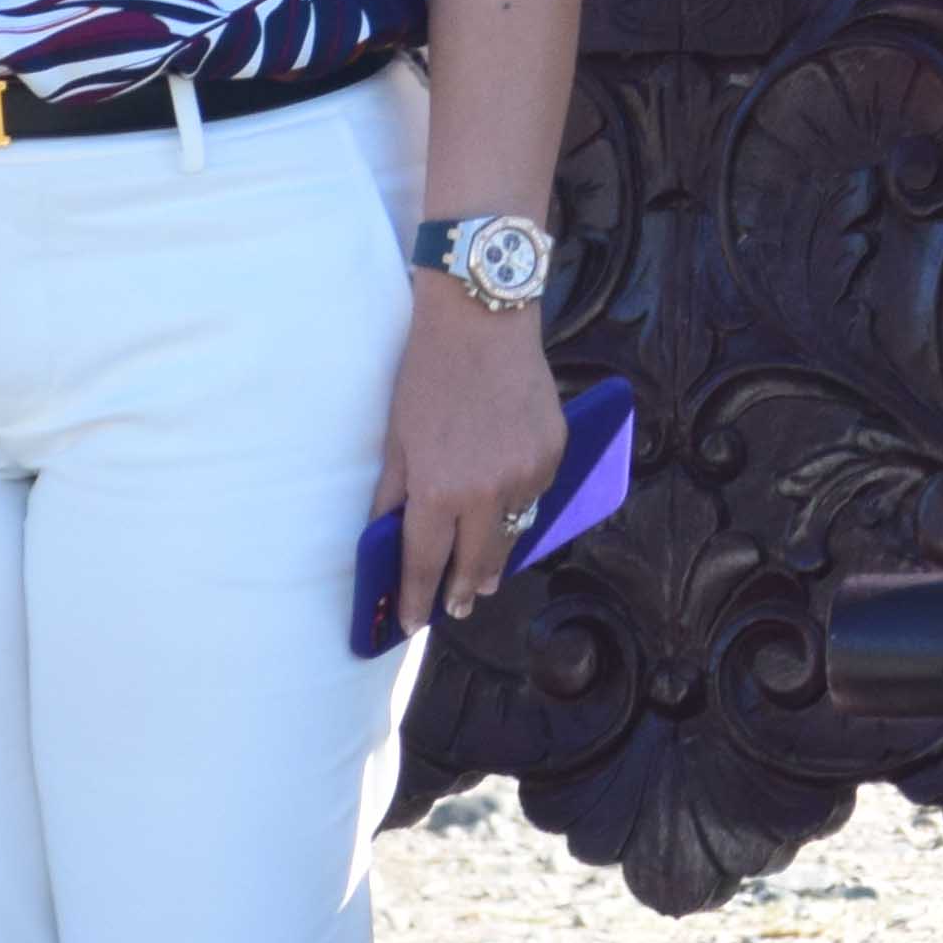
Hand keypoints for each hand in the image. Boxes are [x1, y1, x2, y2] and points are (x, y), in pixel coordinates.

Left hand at [380, 289, 565, 631]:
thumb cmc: (428, 374)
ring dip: (496, 555)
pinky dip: (520, 507)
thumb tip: (388, 539)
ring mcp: (527, 475)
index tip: (412, 623)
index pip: (425, 563)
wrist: (482, 319)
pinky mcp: (554, 454)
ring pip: (513, 534)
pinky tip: (507, 507)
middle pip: (477, 563)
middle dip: (464, 590)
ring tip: (484, 575)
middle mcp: (487, 492)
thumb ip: (393, 495)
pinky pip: (536, 496)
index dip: (416, 598)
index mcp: (439, 490)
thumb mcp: (398, 438)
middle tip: (459, 607)